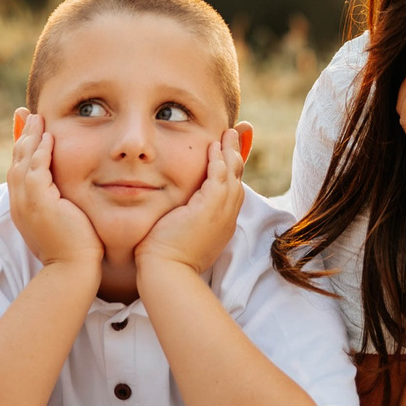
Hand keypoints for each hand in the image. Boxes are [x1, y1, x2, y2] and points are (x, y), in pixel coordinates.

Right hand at [7, 110, 101, 272]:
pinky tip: (48, 136)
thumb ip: (61, 204)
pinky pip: (36, 169)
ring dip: (30, 137)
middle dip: (21, 136)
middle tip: (27, 115)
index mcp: (23, 208)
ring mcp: (25, 202)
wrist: (72, 270)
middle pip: (16, 161)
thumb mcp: (63, 222)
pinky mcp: (38, 201)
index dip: (23, 149)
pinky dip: (41, 151)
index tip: (29, 131)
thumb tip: (68, 194)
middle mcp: (19, 203)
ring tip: (37, 118)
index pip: (19, 171)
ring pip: (22, 161)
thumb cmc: (74, 251)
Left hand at [135, 126, 246, 282]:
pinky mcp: (211, 207)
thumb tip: (174, 212)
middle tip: (241, 134)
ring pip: (232, 175)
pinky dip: (218, 159)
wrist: (166, 272)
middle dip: (238, 155)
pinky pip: (219, 176)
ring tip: (229, 133)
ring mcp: (221, 213)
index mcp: (220, 225)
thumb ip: (182, 219)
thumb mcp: (180, 235)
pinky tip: (214, 145)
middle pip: (238, 180)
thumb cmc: (164, 259)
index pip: (231, 192)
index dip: (232, 171)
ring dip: (231, 151)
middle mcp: (226, 219)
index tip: (230, 155)